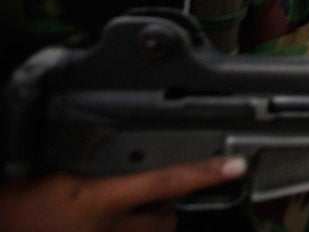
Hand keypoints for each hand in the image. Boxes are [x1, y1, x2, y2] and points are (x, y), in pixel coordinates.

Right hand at [0, 156, 246, 231]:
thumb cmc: (15, 194)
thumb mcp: (53, 164)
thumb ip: (90, 150)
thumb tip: (113, 137)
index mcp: (101, 197)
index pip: (168, 181)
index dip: (206, 173)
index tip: (236, 165)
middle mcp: (108, 230)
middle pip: (166, 221)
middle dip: (165, 208)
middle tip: (148, 192)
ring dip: (145, 227)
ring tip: (122, 212)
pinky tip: (105, 224)